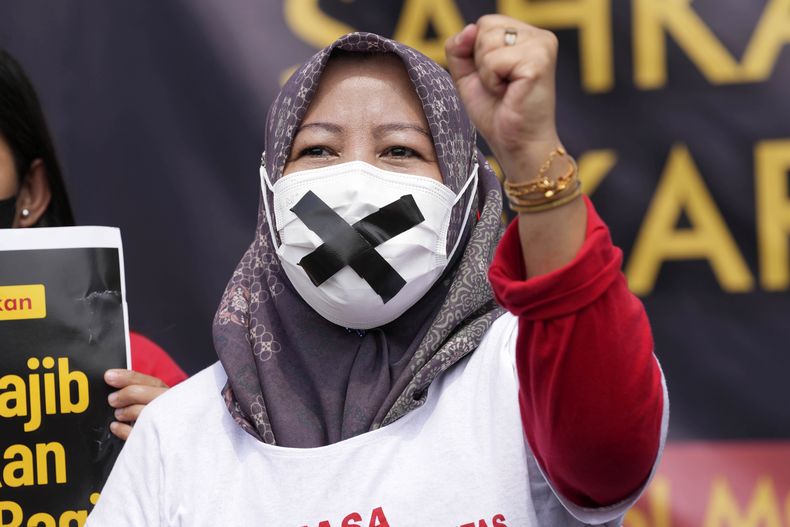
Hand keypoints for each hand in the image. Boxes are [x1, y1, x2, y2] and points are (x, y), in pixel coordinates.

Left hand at [105, 369, 168, 439]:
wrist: (182, 445)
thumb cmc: (169, 417)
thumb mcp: (162, 399)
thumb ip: (145, 389)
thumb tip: (119, 381)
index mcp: (175, 394)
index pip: (151, 381)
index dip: (127, 377)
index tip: (109, 376)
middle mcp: (171, 406)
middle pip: (141, 393)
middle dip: (123, 394)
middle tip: (112, 399)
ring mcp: (164, 424)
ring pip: (139, 412)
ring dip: (124, 412)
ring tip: (118, 414)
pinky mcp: (155, 440)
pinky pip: (134, 433)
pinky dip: (121, 429)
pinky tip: (116, 426)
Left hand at [445, 15, 560, 180]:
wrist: (516, 144)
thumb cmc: (496, 112)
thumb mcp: (468, 75)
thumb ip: (460, 48)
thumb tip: (469, 29)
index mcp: (526, 36)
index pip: (485, 23)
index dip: (476, 53)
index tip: (495, 78)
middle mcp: (539, 36)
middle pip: (486, 26)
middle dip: (481, 61)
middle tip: (500, 86)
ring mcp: (542, 46)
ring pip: (488, 41)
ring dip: (487, 72)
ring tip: (505, 89)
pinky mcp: (539, 60)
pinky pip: (494, 60)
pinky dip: (492, 81)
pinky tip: (509, 93)